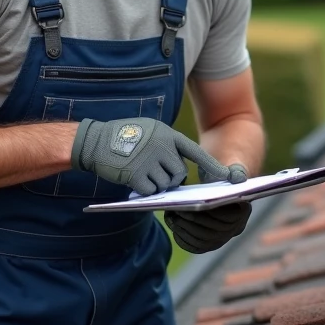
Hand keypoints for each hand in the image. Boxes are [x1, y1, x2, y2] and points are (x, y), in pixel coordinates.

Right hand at [71, 117, 230, 195]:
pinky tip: (133, 180)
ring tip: (141, 173)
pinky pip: (150, 191)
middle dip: (172, 180)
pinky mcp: (136, 174)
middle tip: (157, 176)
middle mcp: (161, 146)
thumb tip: (180, 175)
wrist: (95, 141)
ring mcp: (149, 160)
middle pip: (180, 174)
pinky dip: (143, 191)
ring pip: (166, 185)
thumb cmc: (124, 138)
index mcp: (167, 135)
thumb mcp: (150, 133)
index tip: (229, 178)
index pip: (195, 152)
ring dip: (156, 185)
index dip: (212, 166)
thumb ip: (167, 148)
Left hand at [164, 162, 251, 252]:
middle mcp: (236, 228)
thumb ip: (235, 171)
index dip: (208, 213)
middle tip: (176, 210)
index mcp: (244, 210)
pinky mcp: (209, 244)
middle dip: (192, 221)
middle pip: (213, 231)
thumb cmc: (224, 173)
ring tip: (171, 216)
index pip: (228, 217)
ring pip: (202, 240)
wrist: (219, 185)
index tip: (191, 203)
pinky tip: (173, 225)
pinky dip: (182, 238)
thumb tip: (238, 178)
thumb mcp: (231, 168)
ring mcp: (223, 238)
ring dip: (185, 230)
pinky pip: (195, 246)